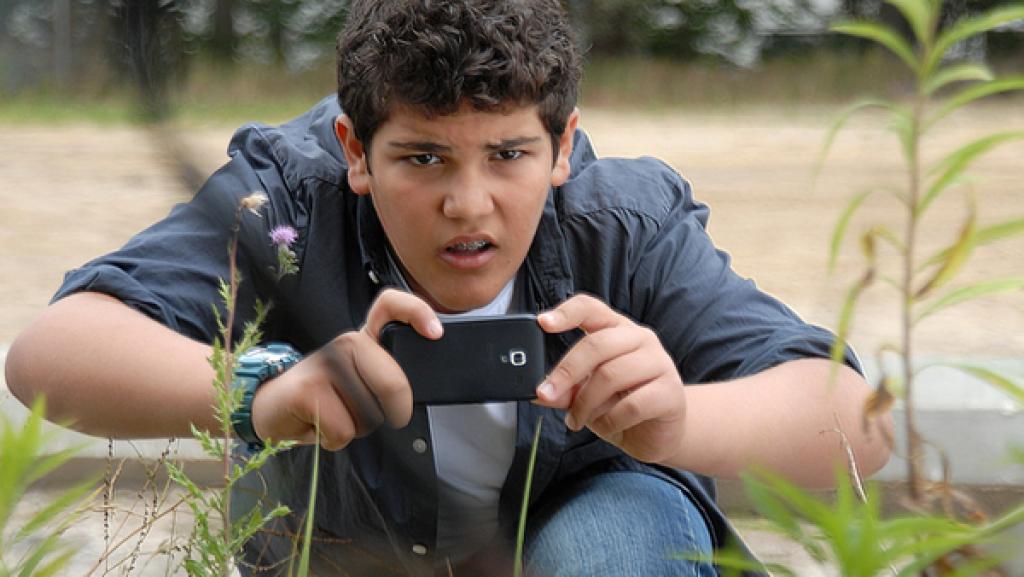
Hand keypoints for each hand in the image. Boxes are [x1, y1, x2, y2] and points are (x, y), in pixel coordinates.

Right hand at [250, 289, 440, 449]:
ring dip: (357, 428)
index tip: (435, 333)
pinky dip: (334, 439)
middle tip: (378, 417)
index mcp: (363, 339)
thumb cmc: (323, 397)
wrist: (270, 407)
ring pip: (369, 414)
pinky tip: (318, 424)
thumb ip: (386, 379)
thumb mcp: (359, 382)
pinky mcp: (308, 388)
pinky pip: (343, 429)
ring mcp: (326, 363)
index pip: (390, 306)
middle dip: (394, 412)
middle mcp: (346, 343)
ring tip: (336, 415)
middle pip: (393, 382)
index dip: (417, 311)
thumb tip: (414, 399)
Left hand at [534, 294, 686, 463]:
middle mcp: (640, 339)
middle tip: (545, 394)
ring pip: (611, 375)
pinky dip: (610, 420)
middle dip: (566, 372)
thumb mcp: (585, 395)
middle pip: (597, 345)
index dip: (566, 312)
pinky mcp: (671, 393)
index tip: (542, 323)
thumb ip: (564, 390)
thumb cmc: (619, 405)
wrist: (657, 433)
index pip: (591, 308)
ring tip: (576, 419)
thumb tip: (538, 393)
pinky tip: (604, 427)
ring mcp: (660, 363)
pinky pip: (632, 405)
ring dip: (585, 403)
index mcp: (617, 329)